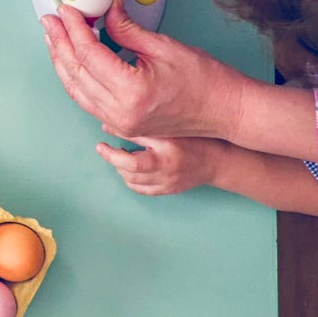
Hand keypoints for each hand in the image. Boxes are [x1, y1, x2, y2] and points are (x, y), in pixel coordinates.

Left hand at [40, 0, 249, 140]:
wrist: (226, 110)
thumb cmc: (205, 81)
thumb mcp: (163, 46)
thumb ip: (126, 29)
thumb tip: (105, 8)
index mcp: (131, 91)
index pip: (89, 54)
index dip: (74, 29)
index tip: (66, 10)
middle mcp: (120, 112)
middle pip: (76, 73)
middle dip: (59, 44)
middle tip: (50, 20)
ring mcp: (119, 123)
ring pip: (76, 90)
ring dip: (62, 62)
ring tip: (53, 38)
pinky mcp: (122, 125)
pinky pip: (87, 101)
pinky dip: (75, 79)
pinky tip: (71, 61)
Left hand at [95, 136, 228, 195]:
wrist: (217, 161)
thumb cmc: (193, 139)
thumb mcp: (169, 127)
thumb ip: (141, 127)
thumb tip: (107, 125)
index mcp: (167, 147)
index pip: (133, 147)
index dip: (112, 146)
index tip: (100, 143)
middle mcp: (167, 167)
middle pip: (130, 169)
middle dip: (114, 159)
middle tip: (107, 149)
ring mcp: (167, 182)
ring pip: (133, 181)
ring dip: (121, 169)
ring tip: (121, 157)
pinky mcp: (168, 190)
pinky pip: (141, 190)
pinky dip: (130, 180)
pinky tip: (130, 170)